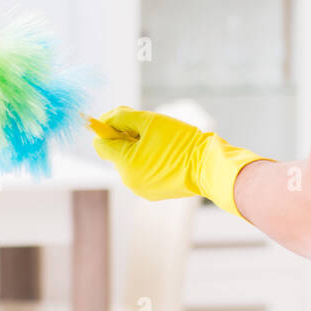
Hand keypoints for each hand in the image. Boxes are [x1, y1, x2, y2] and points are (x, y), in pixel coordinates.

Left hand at [87, 107, 268, 218]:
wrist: (209, 166)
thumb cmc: (181, 141)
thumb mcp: (150, 121)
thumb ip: (123, 117)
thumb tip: (105, 119)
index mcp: (125, 164)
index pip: (102, 144)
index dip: (108, 129)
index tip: (122, 119)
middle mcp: (130, 180)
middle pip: (117, 153)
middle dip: (127, 138)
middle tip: (149, 127)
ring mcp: (142, 189)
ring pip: (131, 162)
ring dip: (140, 149)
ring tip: (162, 141)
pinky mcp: (155, 193)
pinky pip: (144, 172)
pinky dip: (150, 161)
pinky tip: (168, 154)